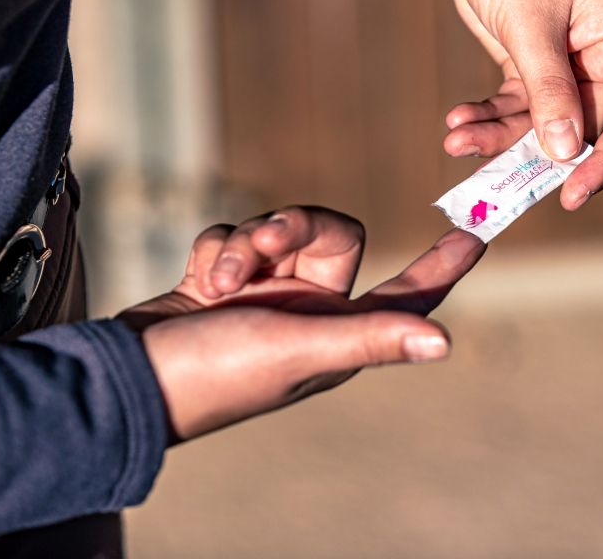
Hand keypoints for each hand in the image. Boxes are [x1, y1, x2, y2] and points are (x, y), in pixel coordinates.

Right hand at [118, 207, 484, 442]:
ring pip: (277, 229)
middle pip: (330, 233)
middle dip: (292, 227)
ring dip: (245, 242)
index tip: (475, 232)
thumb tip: (445, 344)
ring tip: (219, 280)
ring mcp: (266, 295)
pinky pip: (236, 235)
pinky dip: (216, 248)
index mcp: (339, 335)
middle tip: (261, 243)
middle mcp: (309, 312)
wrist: (127, 377)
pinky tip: (199, 282)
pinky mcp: (224, 281)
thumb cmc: (217, 375)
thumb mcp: (300, 351)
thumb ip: (371, 338)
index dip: (441, 265)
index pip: (407, 292)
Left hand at [436, 0, 602, 209]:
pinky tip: (457, 122)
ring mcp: (571, 65)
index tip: (571, 194)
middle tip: (497, 181)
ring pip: (546, 126)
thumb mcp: (530, 23)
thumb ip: (549, 90)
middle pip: (588, 131)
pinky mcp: (534, 66)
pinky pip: (519, 109)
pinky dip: (489, 118)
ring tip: (456, 140)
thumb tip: (567, 154)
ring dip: (502, 138)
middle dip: (539, 155)